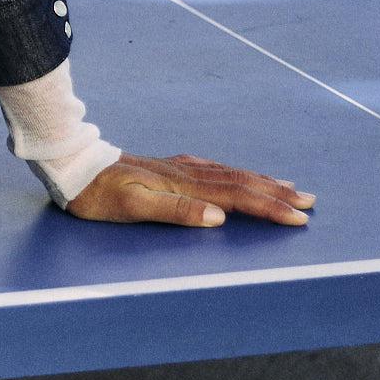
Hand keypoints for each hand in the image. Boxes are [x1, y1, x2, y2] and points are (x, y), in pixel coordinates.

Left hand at [66, 155, 313, 228]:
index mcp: (181, 184)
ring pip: (229, 174)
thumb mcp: (131, 207)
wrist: (69, 162)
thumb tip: (218, 217)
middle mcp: (184, 172)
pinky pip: (212, 169)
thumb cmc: (96, 193)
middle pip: (240, 182)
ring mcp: (175, 167)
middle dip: (276, 193)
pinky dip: (234, 174)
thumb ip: (175, 211)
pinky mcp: (165, 166)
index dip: (268, 207)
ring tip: (286, 186)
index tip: (297, 217)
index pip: (235, 197)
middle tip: (309, 201)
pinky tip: (235, 175)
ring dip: (260, 181)